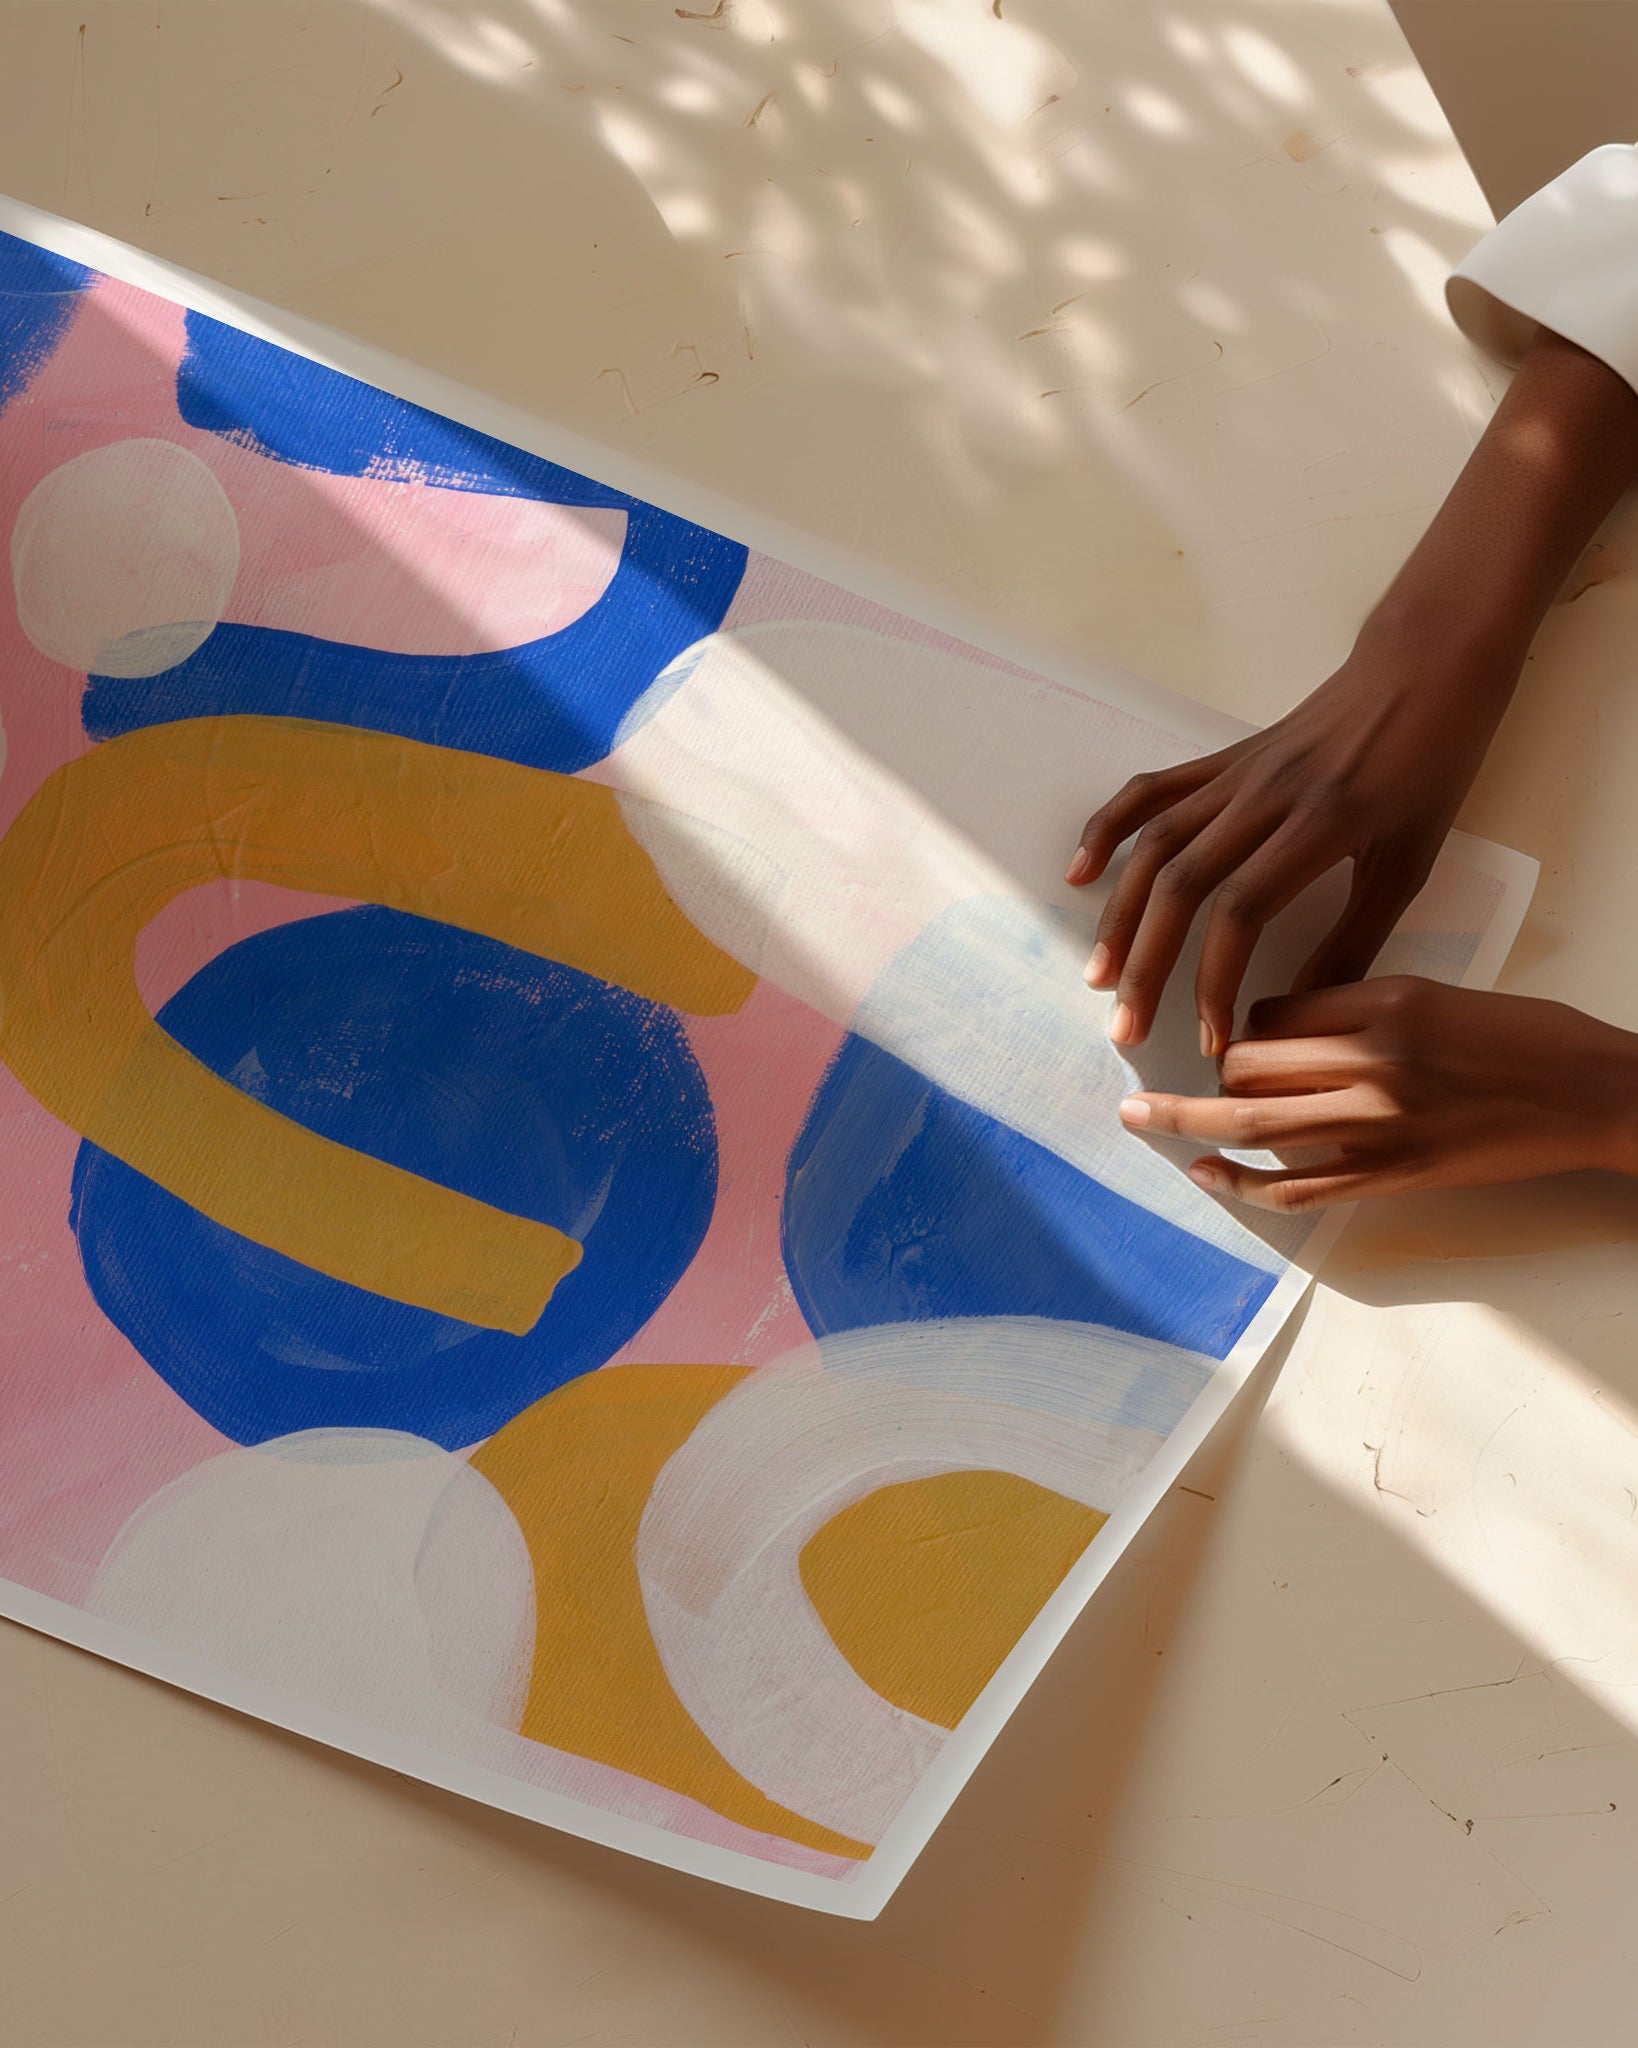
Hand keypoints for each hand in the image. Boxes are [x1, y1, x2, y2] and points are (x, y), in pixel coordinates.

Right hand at [1065, 634, 1513, 1054]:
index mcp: (1320, 823)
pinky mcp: (1223, 759)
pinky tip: (1080, 874)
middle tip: (1127, 1027)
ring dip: (1119, 915)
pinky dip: (1108, 829)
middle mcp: (1265, 795)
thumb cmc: (1431, 766)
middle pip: (1182, 885)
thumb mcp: (1410, 861)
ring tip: (1099, 974)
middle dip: (1148, 965)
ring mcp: (1236, 773)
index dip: (1215, 981)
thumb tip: (1300, 1009)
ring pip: (1156, 846)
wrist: (1423, 666)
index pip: (1241, 911)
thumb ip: (1355, 938)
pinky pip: (1152, 792)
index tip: (1213, 1040)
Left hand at [1116, 978, 1637, 1212]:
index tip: (1236, 1036)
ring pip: (1256, 1121)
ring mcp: (1379, 1123)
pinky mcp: (1392, 1176)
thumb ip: (1359, 1008)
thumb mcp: (1436, 995)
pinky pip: (1297, 1185)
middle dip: (1213, 1072)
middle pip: (1249, 1061)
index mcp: (1384, 1000)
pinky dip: (1240, 1181)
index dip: (1243, 1025)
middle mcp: (1372, 1059)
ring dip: (1188, 1120)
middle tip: (1182, 1075)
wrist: (1592, 1095)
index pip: (1273, 1009)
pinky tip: (1204, 1171)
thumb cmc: (1524, 1038)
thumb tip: (1282, 1029)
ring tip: (1138, 1116)